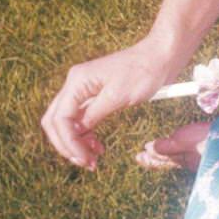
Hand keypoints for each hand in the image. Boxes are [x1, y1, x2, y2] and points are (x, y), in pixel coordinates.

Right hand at [41, 36, 182, 171]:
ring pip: (67, 123)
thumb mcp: (118, 96)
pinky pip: (81, 119)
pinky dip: (85, 135)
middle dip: (67, 145)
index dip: (68, 142)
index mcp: (77, 81)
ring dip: (75, 143)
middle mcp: (76, 84)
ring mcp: (84, 90)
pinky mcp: (95, 96)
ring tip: (92, 158)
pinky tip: (96, 146)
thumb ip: (94, 114)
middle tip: (85, 162)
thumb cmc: (144, 71)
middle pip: (56, 121)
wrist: (162, 56)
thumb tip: (75, 132)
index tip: (84, 159)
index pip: (59, 118)